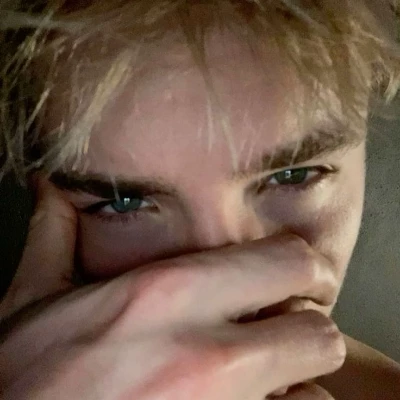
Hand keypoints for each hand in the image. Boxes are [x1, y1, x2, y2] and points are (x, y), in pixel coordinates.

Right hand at [0, 177, 343, 399]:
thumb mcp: (31, 302)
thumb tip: (52, 188)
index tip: (288, 280)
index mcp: (165, 296)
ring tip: (261, 379)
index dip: (297, 269)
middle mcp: (205, 355)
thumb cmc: (23, 385)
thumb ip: (56, 237)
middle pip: (318, 332)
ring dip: (295, 382)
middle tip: (278, 332)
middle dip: (303, 329)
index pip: (289, 262)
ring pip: (315, 392)